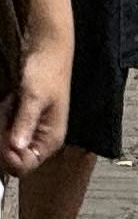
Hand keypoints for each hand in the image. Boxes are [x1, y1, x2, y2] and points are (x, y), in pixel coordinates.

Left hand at [1, 41, 64, 175]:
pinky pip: (3, 131)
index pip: (23, 166)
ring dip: (1, 126)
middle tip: (7, 111)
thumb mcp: (34, 97)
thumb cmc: (47, 71)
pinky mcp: (21, 124)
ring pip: (4, 144)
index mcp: (51, 139)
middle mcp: (41, 140)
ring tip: (10, 103)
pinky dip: (1, 120)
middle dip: (2, 136)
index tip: (2, 135)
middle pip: (10, 157)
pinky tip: (8, 104)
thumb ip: (25, 123)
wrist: (48, 52)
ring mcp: (30, 132)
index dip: (6, 156)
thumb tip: (16, 147)